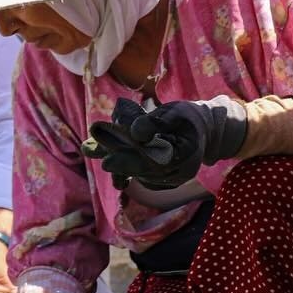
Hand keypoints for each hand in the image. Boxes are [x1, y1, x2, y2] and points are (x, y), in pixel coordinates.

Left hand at [84, 96, 246, 188]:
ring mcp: (168, 180)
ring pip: (136, 172)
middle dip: (115, 159)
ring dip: (114, 160)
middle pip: (141, 169)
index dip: (129, 160)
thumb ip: (156, 121)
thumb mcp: (176, 112)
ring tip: (91, 147)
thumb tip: (134, 131)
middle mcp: (177, 174)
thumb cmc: (188, 118)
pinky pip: (137, 173)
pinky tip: (101, 151)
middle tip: (89, 148)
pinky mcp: (159, 179)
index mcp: (186, 158)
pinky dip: (119, 162)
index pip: (153, 162)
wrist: (203, 129)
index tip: (106, 158)